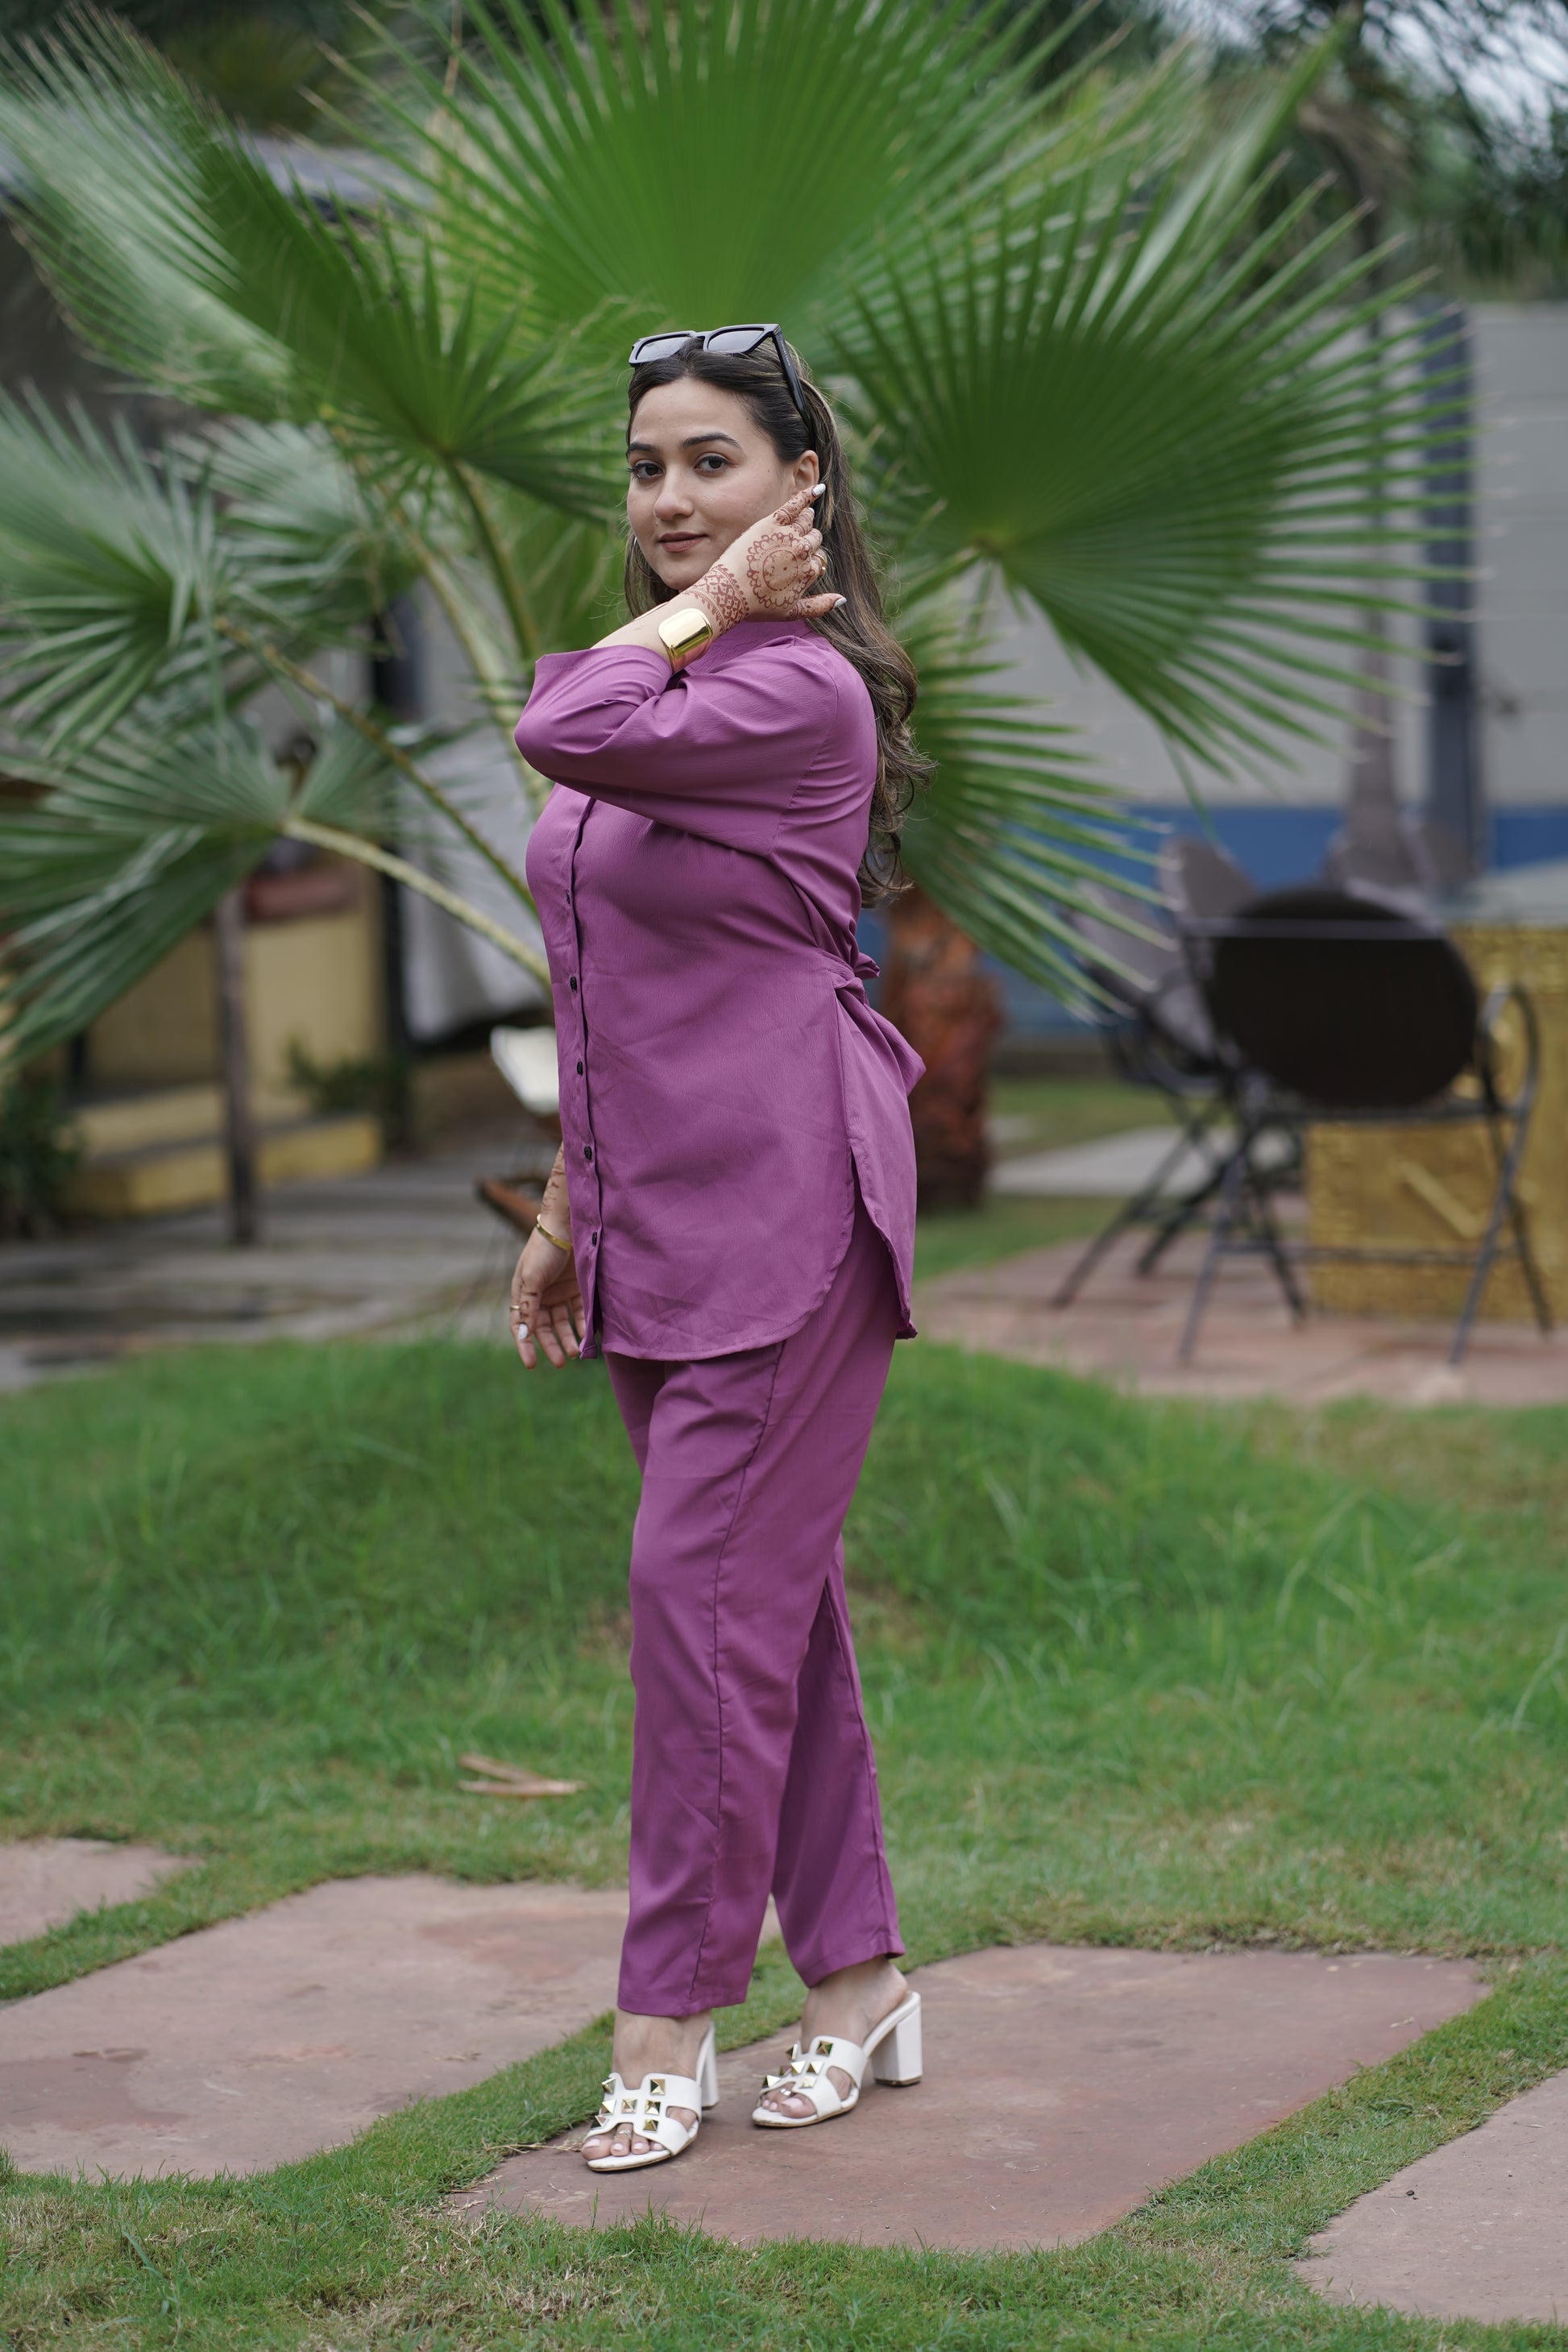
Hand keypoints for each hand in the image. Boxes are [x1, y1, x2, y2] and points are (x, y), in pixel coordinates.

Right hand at [510, 1226, 584, 1368]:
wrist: (569, 1224)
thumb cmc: (544, 1249)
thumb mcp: (532, 1277)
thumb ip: (528, 1305)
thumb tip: (524, 1332)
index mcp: (523, 1293)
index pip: (520, 1325)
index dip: (525, 1344)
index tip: (532, 1364)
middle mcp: (541, 1296)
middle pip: (544, 1327)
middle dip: (551, 1345)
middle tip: (561, 1361)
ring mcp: (560, 1293)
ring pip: (563, 1323)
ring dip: (568, 1338)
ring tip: (575, 1353)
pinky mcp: (578, 1289)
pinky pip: (580, 1312)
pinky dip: (583, 1325)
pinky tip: (588, 1336)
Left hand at [690, 486, 842, 630]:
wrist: (730, 593)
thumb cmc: (757, 605)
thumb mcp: (792, 612)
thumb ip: (819, 606)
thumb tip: (842, 599)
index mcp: (809, 571)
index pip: (818, 558)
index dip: (806, 561)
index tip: (791, 565)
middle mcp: (803, 552)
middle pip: (814, 538)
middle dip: (806, 541)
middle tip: (788, 547)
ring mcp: (789, 536)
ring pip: (807, 520)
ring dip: (805, 520)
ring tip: (796, 523)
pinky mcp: (773, 523)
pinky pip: (795, 504)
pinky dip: (809, 495)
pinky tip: (819, 488)